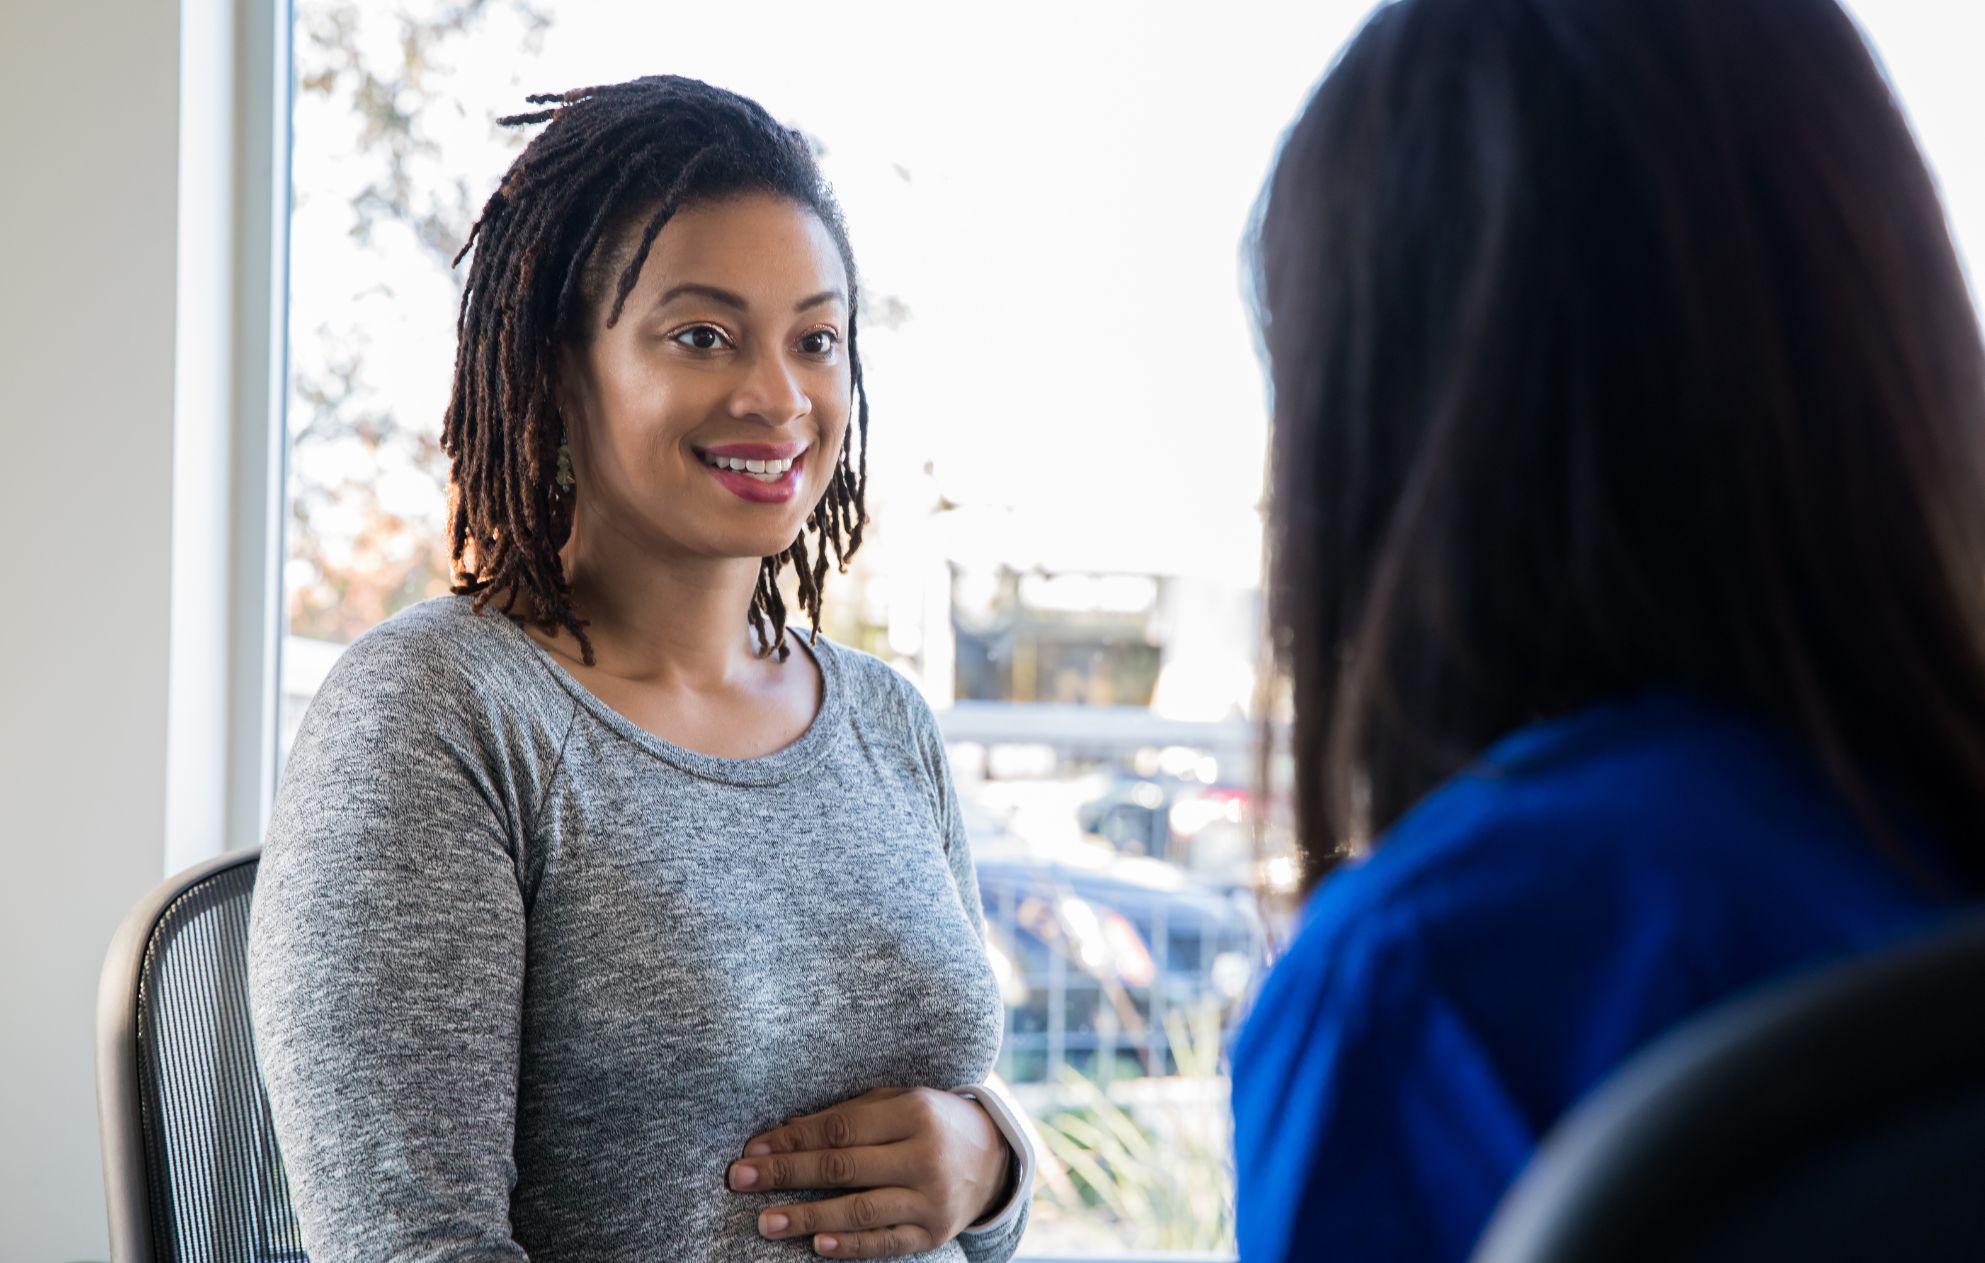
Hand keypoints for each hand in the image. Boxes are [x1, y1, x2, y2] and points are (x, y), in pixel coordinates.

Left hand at [727, 1086, 1013, 1257]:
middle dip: (786, 1173)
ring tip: (766, 1222)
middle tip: (740, 1179)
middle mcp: (925, 1155)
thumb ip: (847, 1114)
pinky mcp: (936, 1234)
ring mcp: (932, 1198)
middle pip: (843, 1167)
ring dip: (808, 1216)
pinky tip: (817, 1244)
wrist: (994, 1158)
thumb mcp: (898, 1103)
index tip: (752, 1148)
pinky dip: (851, 1244)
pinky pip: (887, 1241)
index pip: (840, 1128)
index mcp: (914, 1112)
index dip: (792, 1139)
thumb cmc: (932, 1123)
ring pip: (861, 1209)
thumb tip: (783, 1131)